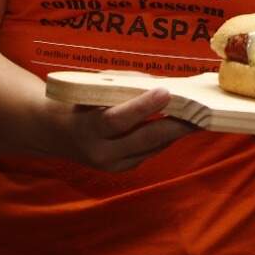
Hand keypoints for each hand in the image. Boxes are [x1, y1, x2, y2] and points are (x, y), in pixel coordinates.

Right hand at [63, 88, 195, 172]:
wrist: (53, 132)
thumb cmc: (77, 100)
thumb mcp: (94, 87)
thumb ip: (126, 86)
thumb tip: (163, 85)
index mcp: (87, 127)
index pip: (118, 119)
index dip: (143, 106)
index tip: (166, 91)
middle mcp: (99, 152)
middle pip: (143, 140)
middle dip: (175, 126)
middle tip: (200, 112)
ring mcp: (111, 165)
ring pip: (151, 148)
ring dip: (177, 132)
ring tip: (201, 117)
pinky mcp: (122, 169)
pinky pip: (149, 152)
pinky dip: (166, 138)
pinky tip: (183, 125)